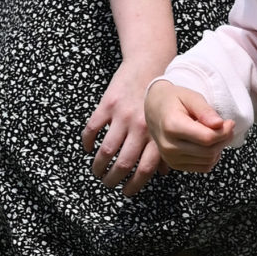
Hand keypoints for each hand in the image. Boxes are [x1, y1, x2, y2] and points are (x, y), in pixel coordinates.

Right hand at [81, 58, 165, 196]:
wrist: (150, 62)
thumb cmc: (161, 95)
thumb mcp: (169, 121)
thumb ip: (164, 147)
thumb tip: (161, 174)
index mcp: (157, 134)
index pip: (144, 169)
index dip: (134, 185)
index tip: (126, 192)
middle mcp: (140, 127)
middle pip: (123, 163)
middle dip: (112, 179)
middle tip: (108, 184)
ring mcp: (123, 116)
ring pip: (106, 150)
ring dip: (98, 166)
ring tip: (96, 172)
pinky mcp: (108, 105)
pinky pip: (93, 129)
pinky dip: (87, 142)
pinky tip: (87, 148)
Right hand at [146, 77, 232, 172]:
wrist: (154, 109)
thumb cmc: (173, 100)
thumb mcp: (190, 97)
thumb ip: (205, 110)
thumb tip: (219, 124)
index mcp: (172, 126)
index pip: (207, 138)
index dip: (224, 132)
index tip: (230, 122)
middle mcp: (169, 145)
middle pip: (209, 151)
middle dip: (224, 140)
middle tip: (227, 127)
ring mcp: (170, 158)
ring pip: (208, 161)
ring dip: (219, 148)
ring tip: (218, 134)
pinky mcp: (174, 165)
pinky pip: (203, 167)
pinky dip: (211, 157)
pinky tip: (209, 144)